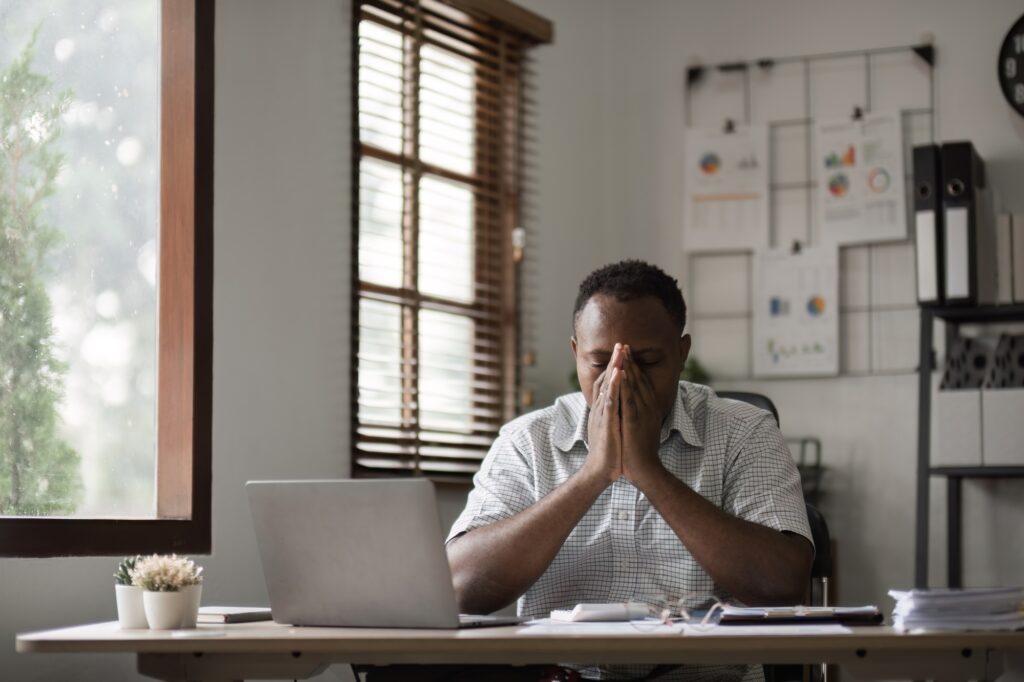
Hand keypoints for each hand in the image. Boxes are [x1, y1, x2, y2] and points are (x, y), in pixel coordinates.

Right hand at [582, 343, 623, 484]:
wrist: (601, 470)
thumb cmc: (609, 451)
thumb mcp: (610, 428)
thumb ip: (612, 415)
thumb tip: (617, 406)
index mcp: (603, 408)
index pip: (607, 383)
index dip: (613, 367)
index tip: (621, 353)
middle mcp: (600, 408)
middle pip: (606, 379)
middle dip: (613, 361)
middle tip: (620, 343)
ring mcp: (602, 414)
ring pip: (607, 386)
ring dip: (613, 367)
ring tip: (620, 350)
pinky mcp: (606, 423)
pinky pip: (611, 401)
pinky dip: (614, 385)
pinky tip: (619, 373)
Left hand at [620, 345, 664, 486]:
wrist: (644, 469)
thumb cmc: (640, 449)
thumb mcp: (642, 426)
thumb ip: (639, 412)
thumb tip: (633, 405)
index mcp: (648, 407)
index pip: (641, 381)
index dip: (634, 365)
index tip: (627, 352)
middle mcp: (647, 406)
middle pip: (638, 379)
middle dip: (630, 361)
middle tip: (623, 344)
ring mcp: (641, 413)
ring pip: (634, 385)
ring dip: (628, 367)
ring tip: (622, 351)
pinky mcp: (633, 420)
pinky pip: (628, 398)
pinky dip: (625, 384)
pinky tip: (620, 372)